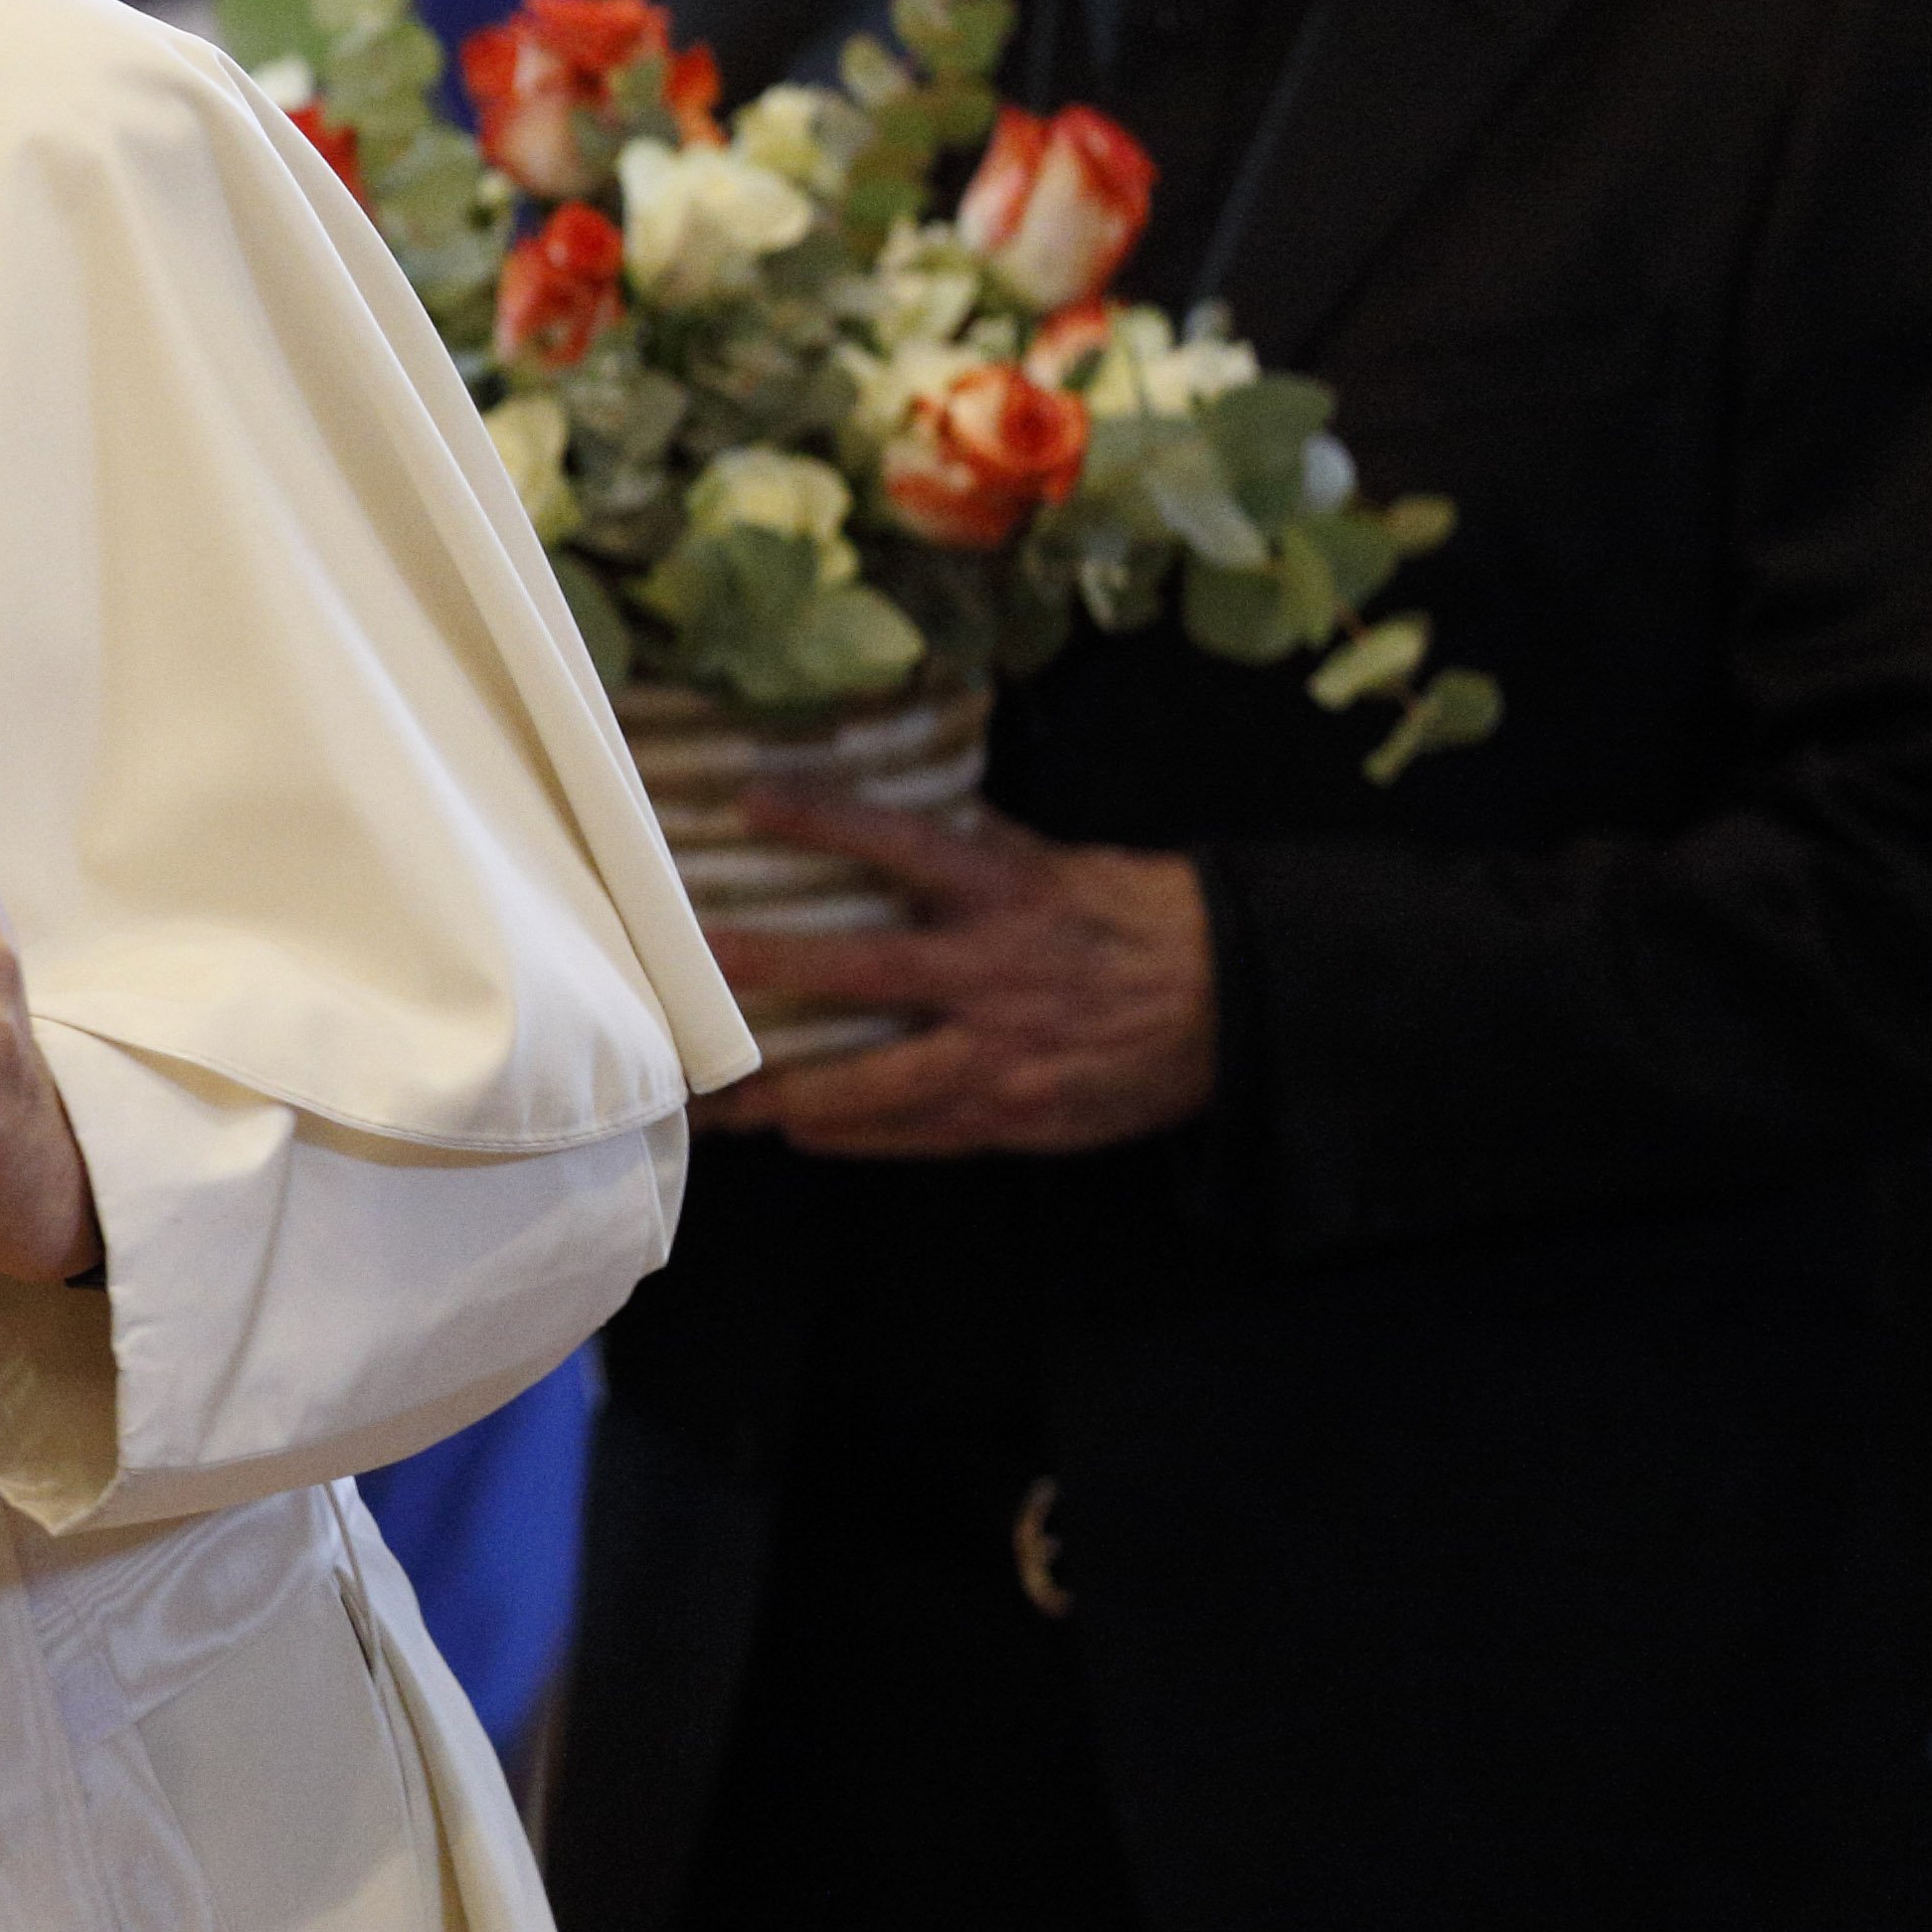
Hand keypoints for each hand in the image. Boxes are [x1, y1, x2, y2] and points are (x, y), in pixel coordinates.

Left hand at [699, 792, 1214, 1157]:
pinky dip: (855, 1133)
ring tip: (719, 1097)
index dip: (827, 818)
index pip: (906, 843)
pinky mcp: (1018, 1114)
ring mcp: (1006, 1052)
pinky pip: (918, 1132)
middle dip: (772, 969)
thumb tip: (896, 803)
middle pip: (866, 967)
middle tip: (693, 968)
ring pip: (878, 1078)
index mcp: (1013, 892)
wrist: (1238, 1007)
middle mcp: (1000, 971)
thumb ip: (978, 846)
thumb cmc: (1137, 922)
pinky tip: (800, 1127)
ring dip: (792, 1088)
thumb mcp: (1063, 865)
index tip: (750, 799)